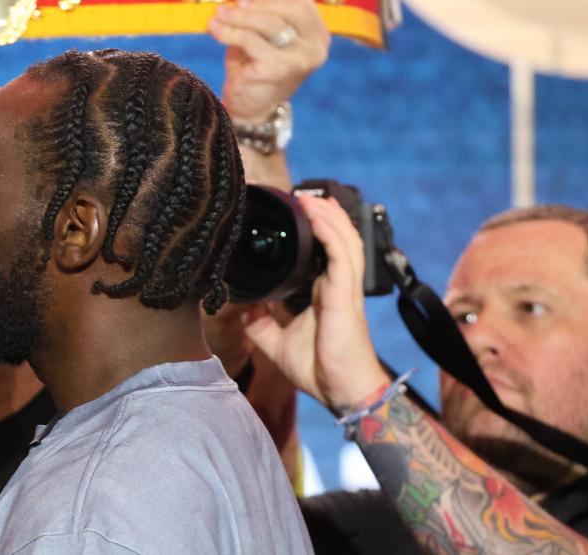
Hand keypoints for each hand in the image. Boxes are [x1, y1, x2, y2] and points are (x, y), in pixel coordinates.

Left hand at [209, 0, 329, 121]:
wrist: (249, 108)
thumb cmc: (255, 65)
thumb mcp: (261, 35)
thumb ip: (260, 14)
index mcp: (317, 35)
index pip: (302, 4)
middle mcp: (315, 47)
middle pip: (293, 9)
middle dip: (259, 3)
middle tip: (232, 3)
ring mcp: (300, 60)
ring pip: (270, 24)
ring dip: (239, 16)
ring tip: (218, 14)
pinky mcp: (278, 70)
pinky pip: (250, 41)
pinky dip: (229, 32)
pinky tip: (215, 29)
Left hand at [243, 195, 387, 409]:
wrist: (341, 391)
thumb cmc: (318, 368)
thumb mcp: (276, 343)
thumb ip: (259, 323)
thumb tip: (240, 306)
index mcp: (322, 292)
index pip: (321, 250)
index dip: (311, 228)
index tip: (289, 211)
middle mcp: (335, 285)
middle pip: (335, 237)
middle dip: (319, 213)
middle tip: (296, 195)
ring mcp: (344, 287)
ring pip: (343, 238)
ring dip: (327, 214)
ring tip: (308, 196)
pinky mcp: (346, 294)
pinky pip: (342, 254)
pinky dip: (331, 231)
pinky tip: (318, 215)